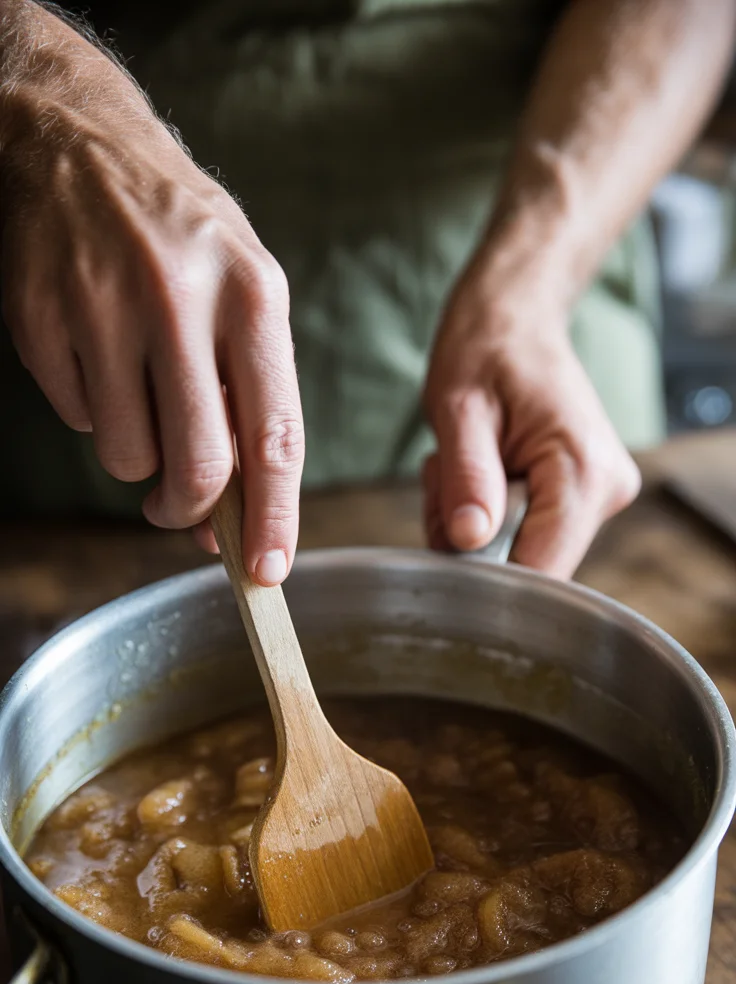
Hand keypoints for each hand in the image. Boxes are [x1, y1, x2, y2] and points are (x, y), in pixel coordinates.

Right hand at [0, 40, 302, 584]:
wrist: (74, 138)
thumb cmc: (178, 233)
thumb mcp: (242, 290)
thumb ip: (250, 398)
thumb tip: (233, 516)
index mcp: (254, 296)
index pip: (274, 437)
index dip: (274, 518)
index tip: (267, 572)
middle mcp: (183, 300)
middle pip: (196, 467)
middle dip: (188, 510)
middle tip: (177, 511)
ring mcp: (105, 307)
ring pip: (127, 455)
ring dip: (133, 452)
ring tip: (133, 387)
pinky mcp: (41, 318)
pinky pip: (74, 418)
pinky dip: (87, 407)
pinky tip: (93, 350)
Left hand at [422, 266, 640, 578]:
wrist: (515, 316)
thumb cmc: (487, 347)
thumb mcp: (459, 409)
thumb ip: (468, 478)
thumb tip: (469, 540)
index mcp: (583, 470)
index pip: (541, 571)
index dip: (486, 576)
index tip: (447, 537)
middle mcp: (605, 491)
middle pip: (529, 567)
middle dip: (472, 539)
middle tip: (448, 477)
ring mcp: (597, 496)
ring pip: (520, 553)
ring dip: (475, 523)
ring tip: (463, 465)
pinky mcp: (580, 498)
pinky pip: (523, 534)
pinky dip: (488, 514)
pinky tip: (480, 472)